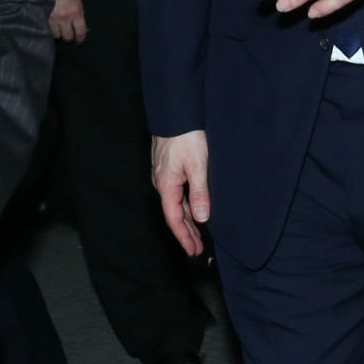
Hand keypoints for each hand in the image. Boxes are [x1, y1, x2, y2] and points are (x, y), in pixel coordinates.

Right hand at [48, 0, 87, 44]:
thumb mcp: (79, 0)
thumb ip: (79, 14)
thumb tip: (81, 27)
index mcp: (76, 12)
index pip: (80, 32)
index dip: (80, 39)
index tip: (79, 41)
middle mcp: (65, 18)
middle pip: (67, 37)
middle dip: (69, 38)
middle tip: (69, 36)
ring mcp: (54, 18)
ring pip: (56, 36)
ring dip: (59, 34)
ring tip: (60, 31)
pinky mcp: (45, 17)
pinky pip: (48, 29)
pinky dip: (50, 30)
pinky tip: (52, 28)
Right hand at [151, 130, 210, 255]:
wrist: (175, 112)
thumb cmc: (187, 137)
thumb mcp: (198, 165)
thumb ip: (200, 193)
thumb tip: (202, 219)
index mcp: (166, 185)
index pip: (174, 219)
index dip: (184, 237)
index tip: (193, 251)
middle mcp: (162, 183)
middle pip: (174, 214)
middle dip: (186, 233)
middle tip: (198, 249)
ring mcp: (164, 175)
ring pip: (176, 203)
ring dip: (187, 219)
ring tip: (198, 233)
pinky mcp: (169, 167)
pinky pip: (177, 193)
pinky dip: (186, 204)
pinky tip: (195, 208)